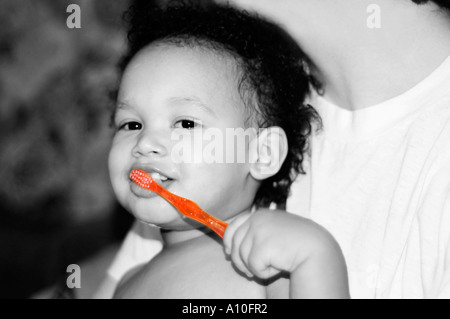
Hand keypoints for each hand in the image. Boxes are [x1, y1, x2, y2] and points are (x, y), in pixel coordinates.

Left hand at [223, 209, 349, 297]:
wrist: (317, 249)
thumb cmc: (296, 244)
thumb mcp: (272, 232)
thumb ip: (255, 233)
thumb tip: (228, 248)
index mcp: (259, 214)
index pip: (233, 226)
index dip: (228, 242)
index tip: (228, 252)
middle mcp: (257, 219)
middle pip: (233, 243)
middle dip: (240, 260)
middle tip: (252, 270)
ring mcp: (259, 230)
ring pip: (241, 257)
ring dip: (255, 267)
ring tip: (274, 264)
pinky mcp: (262, 244)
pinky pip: (253, 266)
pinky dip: (264, 272)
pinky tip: (279, 266)